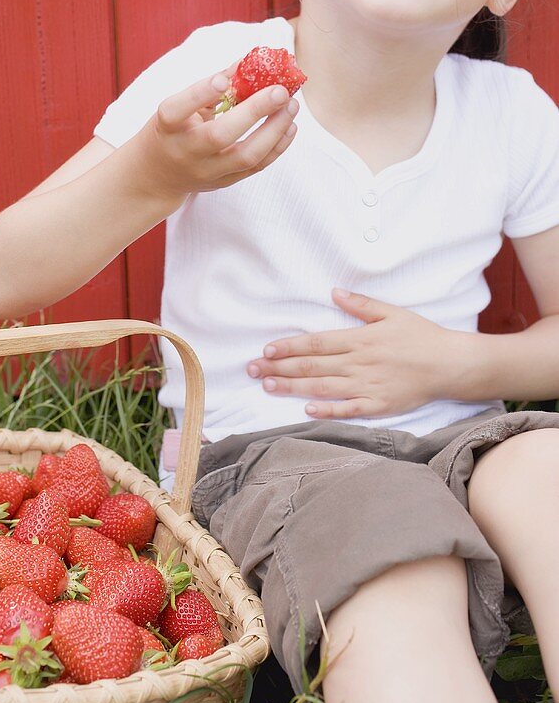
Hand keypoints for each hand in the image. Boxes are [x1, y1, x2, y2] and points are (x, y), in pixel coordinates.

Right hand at [137, 64, 299, 203]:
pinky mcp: (223, 182)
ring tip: (291, 106)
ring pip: (245, 156)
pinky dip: (277, 147)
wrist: (158, 175)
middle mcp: (185, 151)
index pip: (178, 109)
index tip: (225, 79)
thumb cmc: (172, 130)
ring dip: (274, 130)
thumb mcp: (180, 107)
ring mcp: (205, 171)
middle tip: (280, 91)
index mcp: (167, 126)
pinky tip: (290, 126)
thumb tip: (247, 62)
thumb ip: (211, 87)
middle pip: (220, 135)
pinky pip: (255, 167)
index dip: (200, 93)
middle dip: (254, 111)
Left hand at [247, 288, 469, 418]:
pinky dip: (327, 411)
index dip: (289, 346)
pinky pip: (349, 409)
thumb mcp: (392, 312)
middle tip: (252, 370)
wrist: (451, 365)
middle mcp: (360, 363)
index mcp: (360, 339)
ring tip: (268, 386)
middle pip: (312, 365)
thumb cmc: (421, 336)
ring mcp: (368, 386)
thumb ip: (361, 304)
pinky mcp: (379, 405)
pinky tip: (306, 410)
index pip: (316, 342)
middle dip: (279, 367)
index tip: (266, 350)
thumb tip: (334, 291)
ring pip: (323, 387)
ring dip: (293, 387)